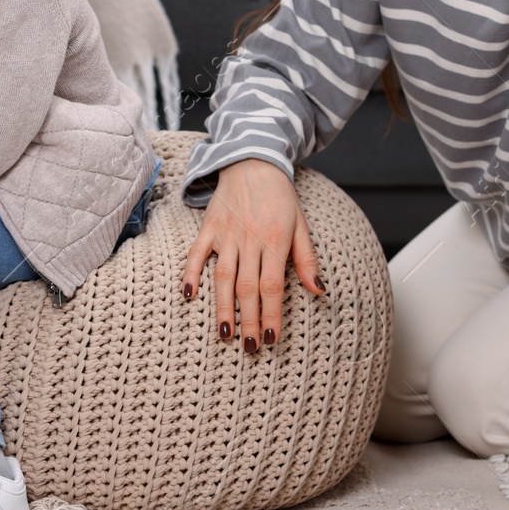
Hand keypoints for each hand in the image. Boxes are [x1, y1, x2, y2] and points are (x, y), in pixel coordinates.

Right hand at [180, 157, 326, 351]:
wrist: (252, 161)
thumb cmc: (280, 197)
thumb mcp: (301, 225)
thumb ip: (308, 260)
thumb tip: (319, 291)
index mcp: (276, 241)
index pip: (273, 285)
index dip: (271, 314)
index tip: (271, 339)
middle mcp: (250, 239)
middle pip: (248, 287)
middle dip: (249, 320)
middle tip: (250, 348)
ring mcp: (227, 234)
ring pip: (224, 276)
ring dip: (224, 307)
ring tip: (226, 334)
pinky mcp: (208, 227)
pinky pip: (197, 253)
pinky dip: (191, 273)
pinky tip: (189, 295)